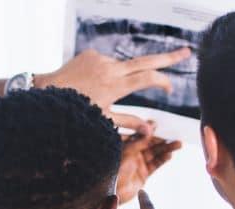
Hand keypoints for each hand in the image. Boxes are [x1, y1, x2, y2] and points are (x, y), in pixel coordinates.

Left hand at [36, 47, 192, 133]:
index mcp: (115, 86)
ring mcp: (101, 59)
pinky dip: (107, 73)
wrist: (47, 92)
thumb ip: (130, 122)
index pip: (148, 78)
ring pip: (123, 66)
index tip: (169, 88)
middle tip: (187, 52)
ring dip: (122, 78)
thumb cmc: (76, 111)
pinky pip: (107, 63)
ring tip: (100, 93)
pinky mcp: (92, 53)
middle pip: (147, 60)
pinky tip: (92, 85)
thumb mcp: (104, 120)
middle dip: (169, 57)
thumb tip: (151, 130)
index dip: (163, 81)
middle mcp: (110, 69)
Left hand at [116, 131, 182, 203]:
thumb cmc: (113, 170)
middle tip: (174, 135)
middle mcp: (132, 154)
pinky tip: (170, 155)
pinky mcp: (143, 175)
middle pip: (150, 144)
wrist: (111, 192)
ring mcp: (138, 164)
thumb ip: (139, 140)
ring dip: (166, 149)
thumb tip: (151, 127)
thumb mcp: (127, 151)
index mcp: (125, 145)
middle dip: (162, 139)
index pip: (140, 135)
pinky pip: (155, 165)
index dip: (150, 129)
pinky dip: (163, 160)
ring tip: (178, 144)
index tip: (160, 124)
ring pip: (155, 154)